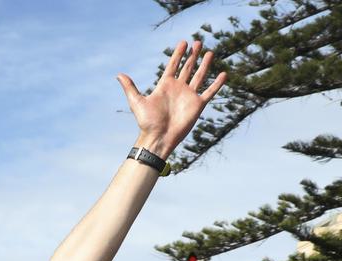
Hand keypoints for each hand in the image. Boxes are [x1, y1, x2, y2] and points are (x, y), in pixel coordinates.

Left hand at [117, 40, 225, 156]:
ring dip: (204, 65)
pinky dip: (217, 84)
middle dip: (193, 55)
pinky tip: (223, 74)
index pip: (173, 65)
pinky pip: (209, 92)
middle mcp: (178, 88)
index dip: (178, 54)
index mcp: (165, 85)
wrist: (158, 138)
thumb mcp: (136, 102)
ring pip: (199, 76)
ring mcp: (188, 96)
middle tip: (198, 42)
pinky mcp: (197, 105)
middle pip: (187, 68)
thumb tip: (118, 75)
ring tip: (210, 52)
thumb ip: (130, 88)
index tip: (183, 42)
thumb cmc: (147, 122)